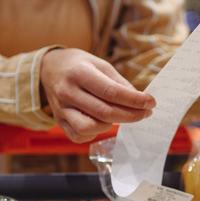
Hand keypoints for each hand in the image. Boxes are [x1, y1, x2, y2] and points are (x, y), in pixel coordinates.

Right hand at [41, 48, 155, 142]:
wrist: (49, 69)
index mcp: (79, 73)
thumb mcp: (100, 65)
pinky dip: (95, 132)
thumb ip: (119, 83)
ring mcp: (61, 109)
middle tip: (145, 112)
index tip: (150, 102)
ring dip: (111, 124)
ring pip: (90, 127)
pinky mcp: (59, 121)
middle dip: (131, 115)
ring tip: (118, 115)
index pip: (111, 92)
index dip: (135, 100)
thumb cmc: (79, 65)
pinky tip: (101, 121)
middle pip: (104, 112)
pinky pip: (79, 136)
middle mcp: (67, 92)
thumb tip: (140, 100)